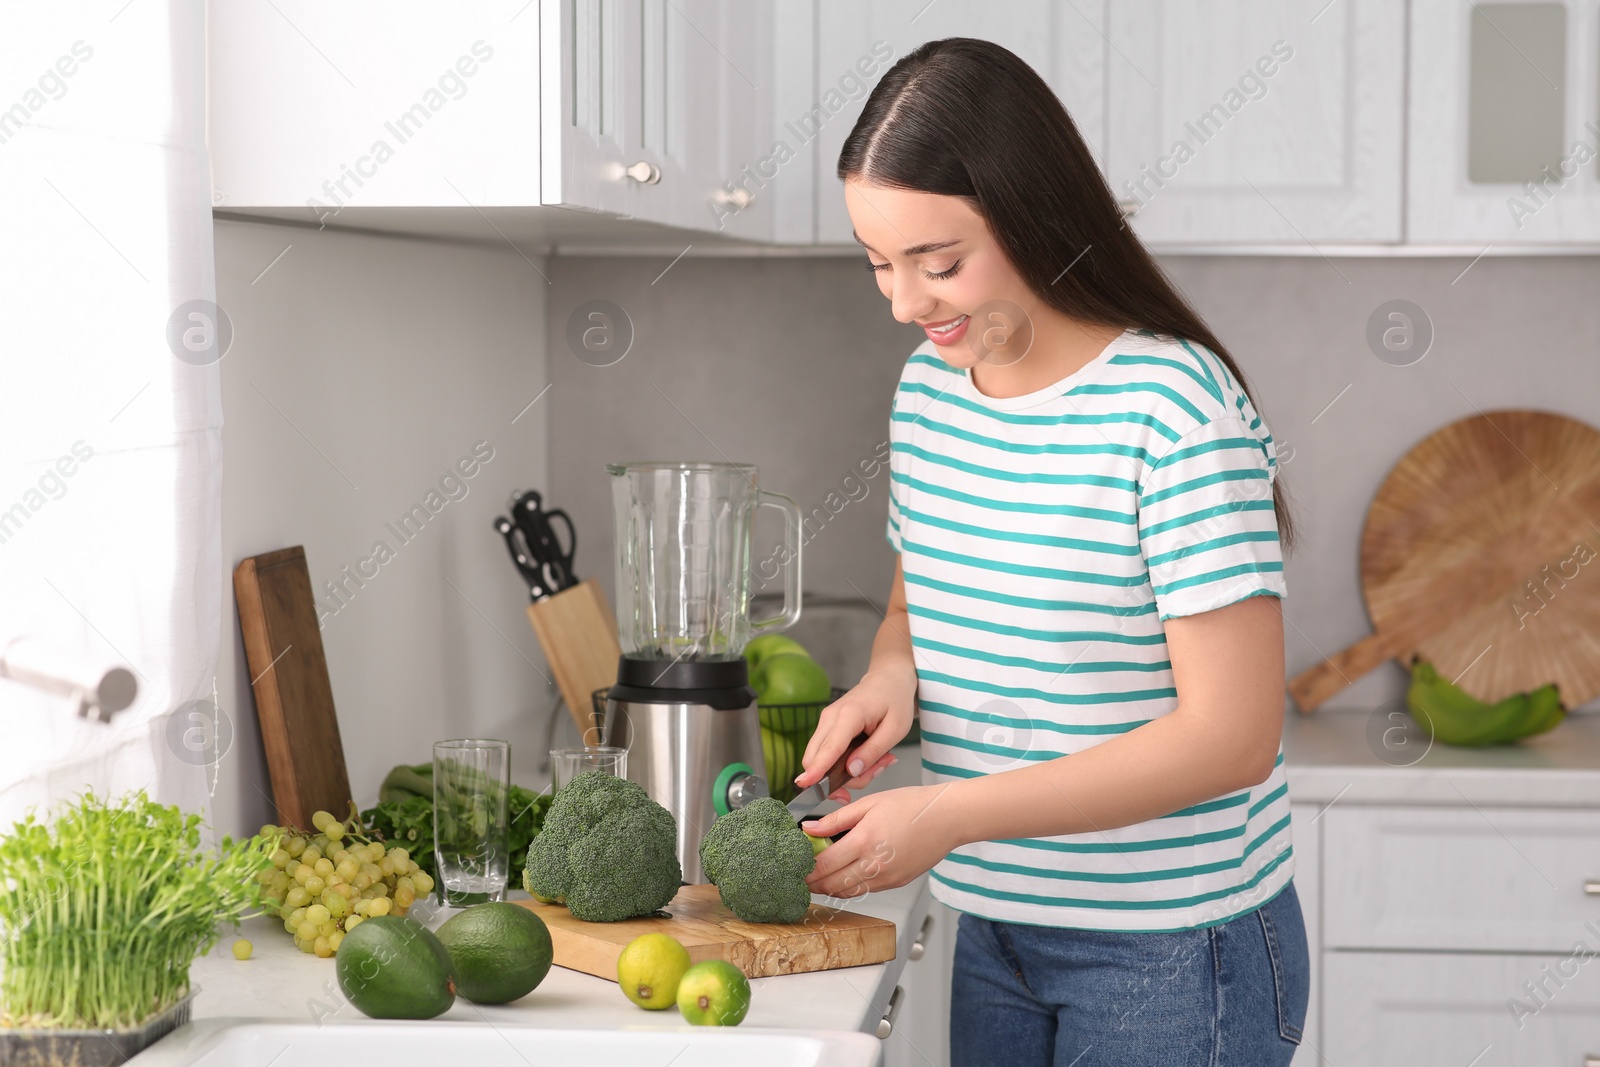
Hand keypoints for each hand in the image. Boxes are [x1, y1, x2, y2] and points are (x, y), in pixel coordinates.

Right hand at [796, 664, 915, 796]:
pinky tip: (867, 757)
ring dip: (846, 772)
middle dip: (839, 779)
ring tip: (879, 761)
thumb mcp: (896, 729)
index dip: (817, 769)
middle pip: (816, 758)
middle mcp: (830, 717)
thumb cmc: (895, 700)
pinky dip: (844, 764)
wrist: (888, 679)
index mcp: (849, 714)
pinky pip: (827, 754)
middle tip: (876, 771)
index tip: (805, 785)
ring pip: (820, 759)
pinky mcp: (827, 727)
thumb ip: (873, 751)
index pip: (829, 748)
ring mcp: (826, 722)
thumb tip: (851, 771)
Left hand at [801, 784, 956, 897]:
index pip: (823, 865)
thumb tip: (809, 828)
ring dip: (829, 889)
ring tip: (817, 879)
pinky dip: (849, 887)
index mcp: (864, 841)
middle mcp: (875, 864)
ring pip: (848, 892)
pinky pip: (865, 890)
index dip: (804, 871)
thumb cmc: (912, 805)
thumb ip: (836, 819)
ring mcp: (887, 877)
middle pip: (832, 885)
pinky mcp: (896, 882)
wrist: (947, 818)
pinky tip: (843, 876)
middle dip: (812, 884)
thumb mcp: (869, 803)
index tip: (793, 868)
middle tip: (799, 878)